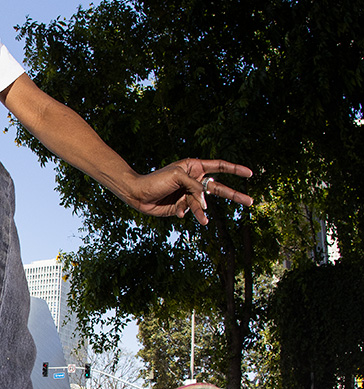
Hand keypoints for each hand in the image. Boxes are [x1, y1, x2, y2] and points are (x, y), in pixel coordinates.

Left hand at [130, 159, 252, 225]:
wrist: (139, 195)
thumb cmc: (156, 180)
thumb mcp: (177, 177)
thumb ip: (195, 187)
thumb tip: (205, 203)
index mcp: (195, 167)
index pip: (220, 166)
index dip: (235, 169)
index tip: (250, 173)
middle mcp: (195, 180)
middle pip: (220, 188)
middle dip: (235, 195)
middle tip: (251, 202)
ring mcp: (190, 194)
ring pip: (203, 204)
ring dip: (202, 212)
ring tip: (204, 222)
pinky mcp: (183, 206)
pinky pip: (191, 211)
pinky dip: (185, 211)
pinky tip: (176, 211)